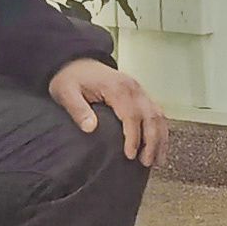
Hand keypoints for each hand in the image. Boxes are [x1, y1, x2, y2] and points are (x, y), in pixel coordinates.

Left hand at [49, 56, 166, 165]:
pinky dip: (160, 130)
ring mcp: (140, 91)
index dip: (133, 137)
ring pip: (158, 116)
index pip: (132, 116)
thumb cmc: (71, 79)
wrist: (76, 62)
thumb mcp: (66, 93)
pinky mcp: (141, 95)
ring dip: (160, 138)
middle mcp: (134, 88)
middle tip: (146, 163)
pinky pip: (157, 113)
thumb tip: (90, 128)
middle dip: (152, 142)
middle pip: (151, 117)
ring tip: (157, 160)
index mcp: (117, 88)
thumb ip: (78, 110)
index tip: (130, 156)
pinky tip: (159, 146)